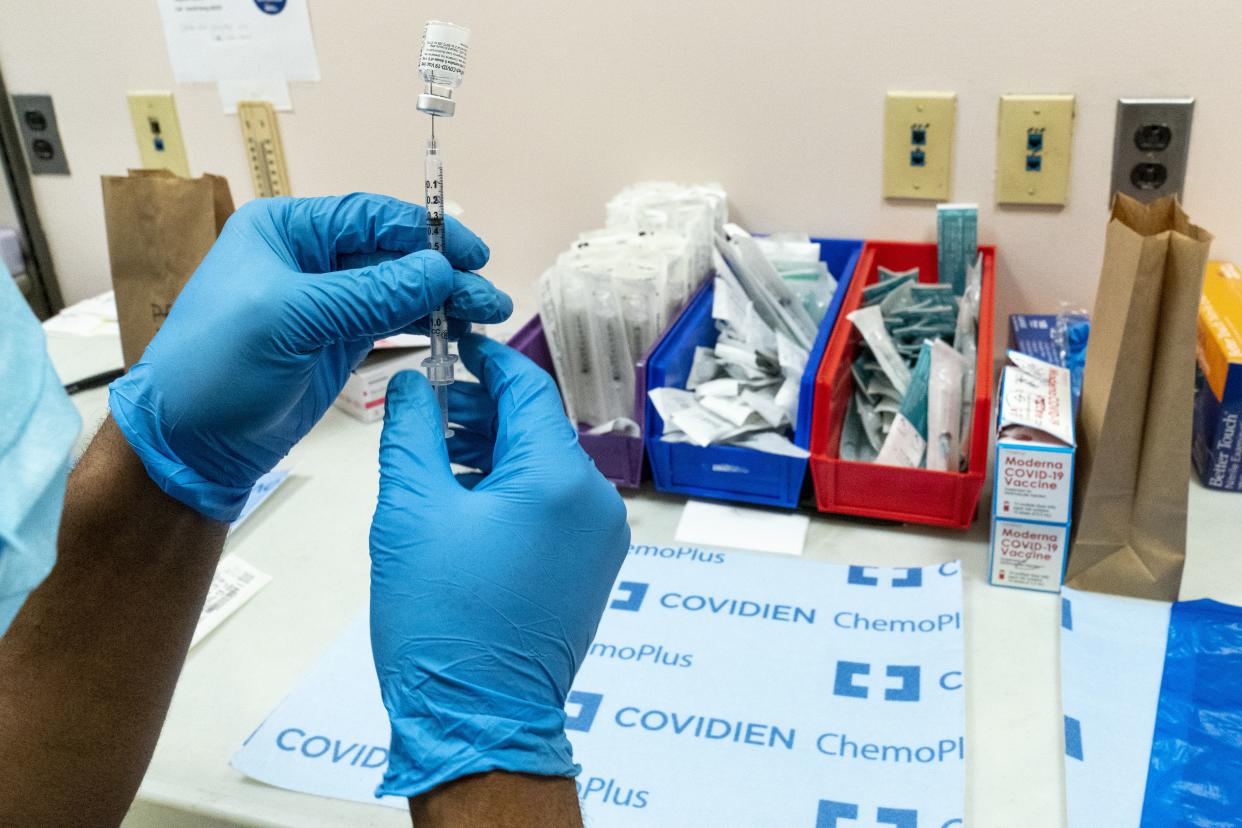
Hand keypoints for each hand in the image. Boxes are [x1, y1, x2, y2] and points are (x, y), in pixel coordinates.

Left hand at [109, 194, 510, 520]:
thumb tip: (439, 270)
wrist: (190, 443)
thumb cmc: (217, 367)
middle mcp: (310, 258)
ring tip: (487, 316)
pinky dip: (426, 324)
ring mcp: (328, 302)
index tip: (471, 254)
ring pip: (400, 288)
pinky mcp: (340, 341)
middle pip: (393, 253)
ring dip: (443, 300)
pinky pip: (393, 321)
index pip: (369, 217)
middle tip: (489, 297)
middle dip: (443, 272)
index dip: (425, 231)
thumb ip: (368, 294)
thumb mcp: (290, 319)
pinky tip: (457, 332)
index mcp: (287, 231)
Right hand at [369, 333, 629, 798]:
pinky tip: (466, 498)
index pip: (527, 387)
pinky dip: (513, 488)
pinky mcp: (593, 566)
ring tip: (436, 456)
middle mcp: (595, 500)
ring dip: (495, 450)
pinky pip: (555, 504)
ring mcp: (600, 536)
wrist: (478, 721)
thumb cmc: (440, 618)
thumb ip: (410, 431)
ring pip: (546, 465)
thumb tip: (412, 381)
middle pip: (538, 425)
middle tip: (425, 410)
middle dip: (483, 410)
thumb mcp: (410, 511)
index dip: (485, 359)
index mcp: (557, 477)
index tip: (449, 341)